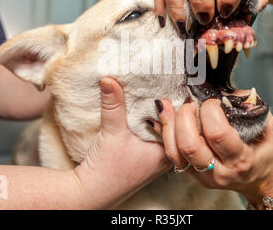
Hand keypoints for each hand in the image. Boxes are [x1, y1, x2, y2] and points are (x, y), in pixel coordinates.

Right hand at [74, 78, 170, 208]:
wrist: (90, 193)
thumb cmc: (106, 171)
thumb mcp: (111, 132)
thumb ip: (113, 105)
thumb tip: (110, 79)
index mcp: (168, 153)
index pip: (182, 122)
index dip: (177, 101)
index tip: (173, 81)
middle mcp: (167, 156)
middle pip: (176, 125)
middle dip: (170, 104)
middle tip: (165, 81)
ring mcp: (157, 158)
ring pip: (166, 129)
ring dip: (159, 113)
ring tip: (155, 91)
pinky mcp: (146, 157)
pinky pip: (154, 134)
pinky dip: (150, 121)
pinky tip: (144, 110)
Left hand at [154, 98, 272, 209]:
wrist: (262, 182)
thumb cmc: (264, 152)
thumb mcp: (267, 127)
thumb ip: (249, 106)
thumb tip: (225, 91)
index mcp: (241, 159)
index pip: (217, 133)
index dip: (210, 110)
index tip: (212, 101)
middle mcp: (219, 171)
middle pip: (189, 145)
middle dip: (184, 116)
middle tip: (190, 103)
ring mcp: (203, 176)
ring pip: (175, 152)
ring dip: (168, 124)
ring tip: (166, 105)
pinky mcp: (192, 175)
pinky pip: (171, 155)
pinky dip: (164, 134)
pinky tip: (162, 118)